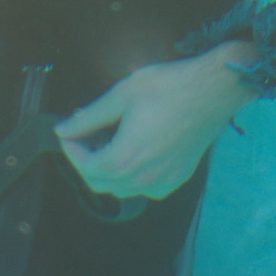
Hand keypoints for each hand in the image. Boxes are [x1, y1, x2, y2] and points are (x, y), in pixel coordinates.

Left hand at [55, 40, 260, 199]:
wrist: (213, 90)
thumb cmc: (167, 87)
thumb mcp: (122, 94)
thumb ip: (89, 117)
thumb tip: (63, 130)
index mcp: (126, 159)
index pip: (86, 167)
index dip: (72, 150)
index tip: (68, 132)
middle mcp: (144, 179)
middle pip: (101, 183)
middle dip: (86, 162)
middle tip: (84, 135)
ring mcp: (164, 182)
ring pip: (123, 189)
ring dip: (108, 170)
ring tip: (107, 140)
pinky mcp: (178, 177)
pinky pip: (146, 188)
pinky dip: (132, 176)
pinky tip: (134, 151)